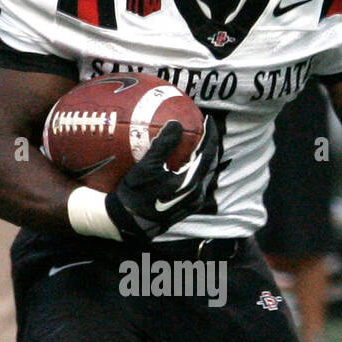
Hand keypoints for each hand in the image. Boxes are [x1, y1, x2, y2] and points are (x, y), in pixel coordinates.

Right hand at [105, 116, 218, 240]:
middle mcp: (197, 193)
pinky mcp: (188, 206)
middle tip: (203, 129)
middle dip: (210, 144)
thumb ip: (163, 144)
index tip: (207, 119)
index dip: (210, 134)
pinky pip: (199, 182)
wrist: (129, 222)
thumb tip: (176, 123)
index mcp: (191, 182)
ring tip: (197, 143)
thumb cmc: (135, 194)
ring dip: (204, 157)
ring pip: (206, 174)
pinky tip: (187, 162)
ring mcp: (194, 202)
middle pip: (211, 163)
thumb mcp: (147, 167)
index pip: (208, 153)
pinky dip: (197, 168)